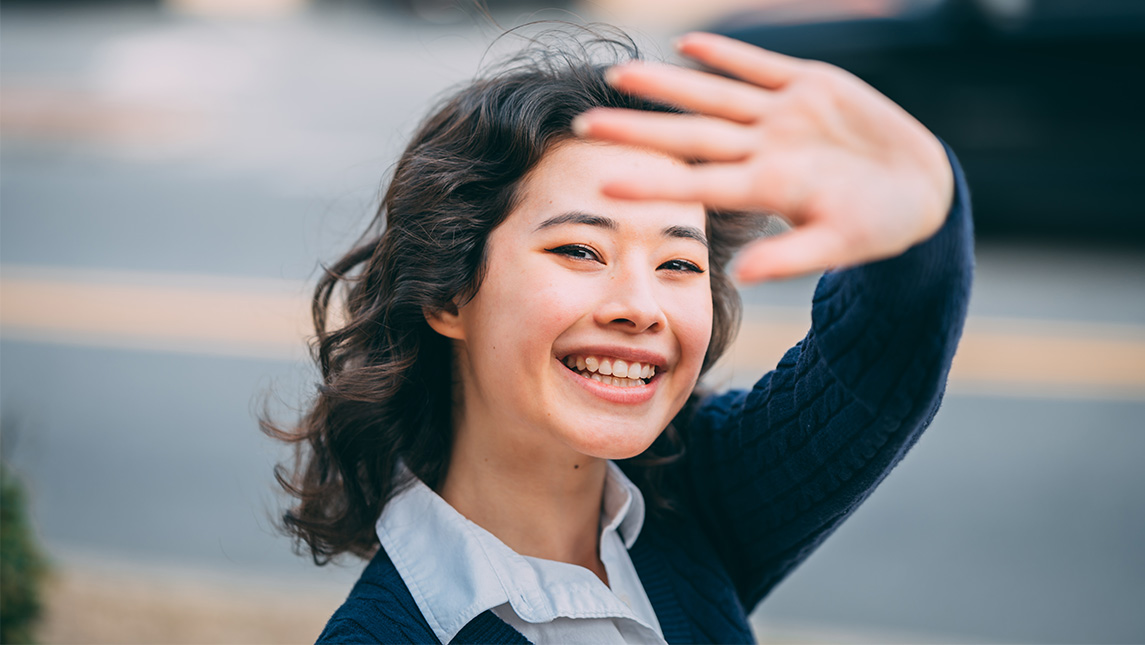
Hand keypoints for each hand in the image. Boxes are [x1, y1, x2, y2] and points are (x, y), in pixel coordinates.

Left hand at [572, 32, 953, 281]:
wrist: (920, 188)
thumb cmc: (877, 225)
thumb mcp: (840, 243)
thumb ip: (793, 257)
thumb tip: (743, 276)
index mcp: (764, 187)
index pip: (695, 182)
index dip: (651, 180)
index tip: (602, 182)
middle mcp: (763, 148)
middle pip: (690, 134)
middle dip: (638, 129)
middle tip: (582, 124)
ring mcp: (782, 115)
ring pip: (714, 94)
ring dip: (668, 83)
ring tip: (619, 74)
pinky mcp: (811, 85)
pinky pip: (760, 65)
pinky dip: (728, 53)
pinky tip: (688, 44)